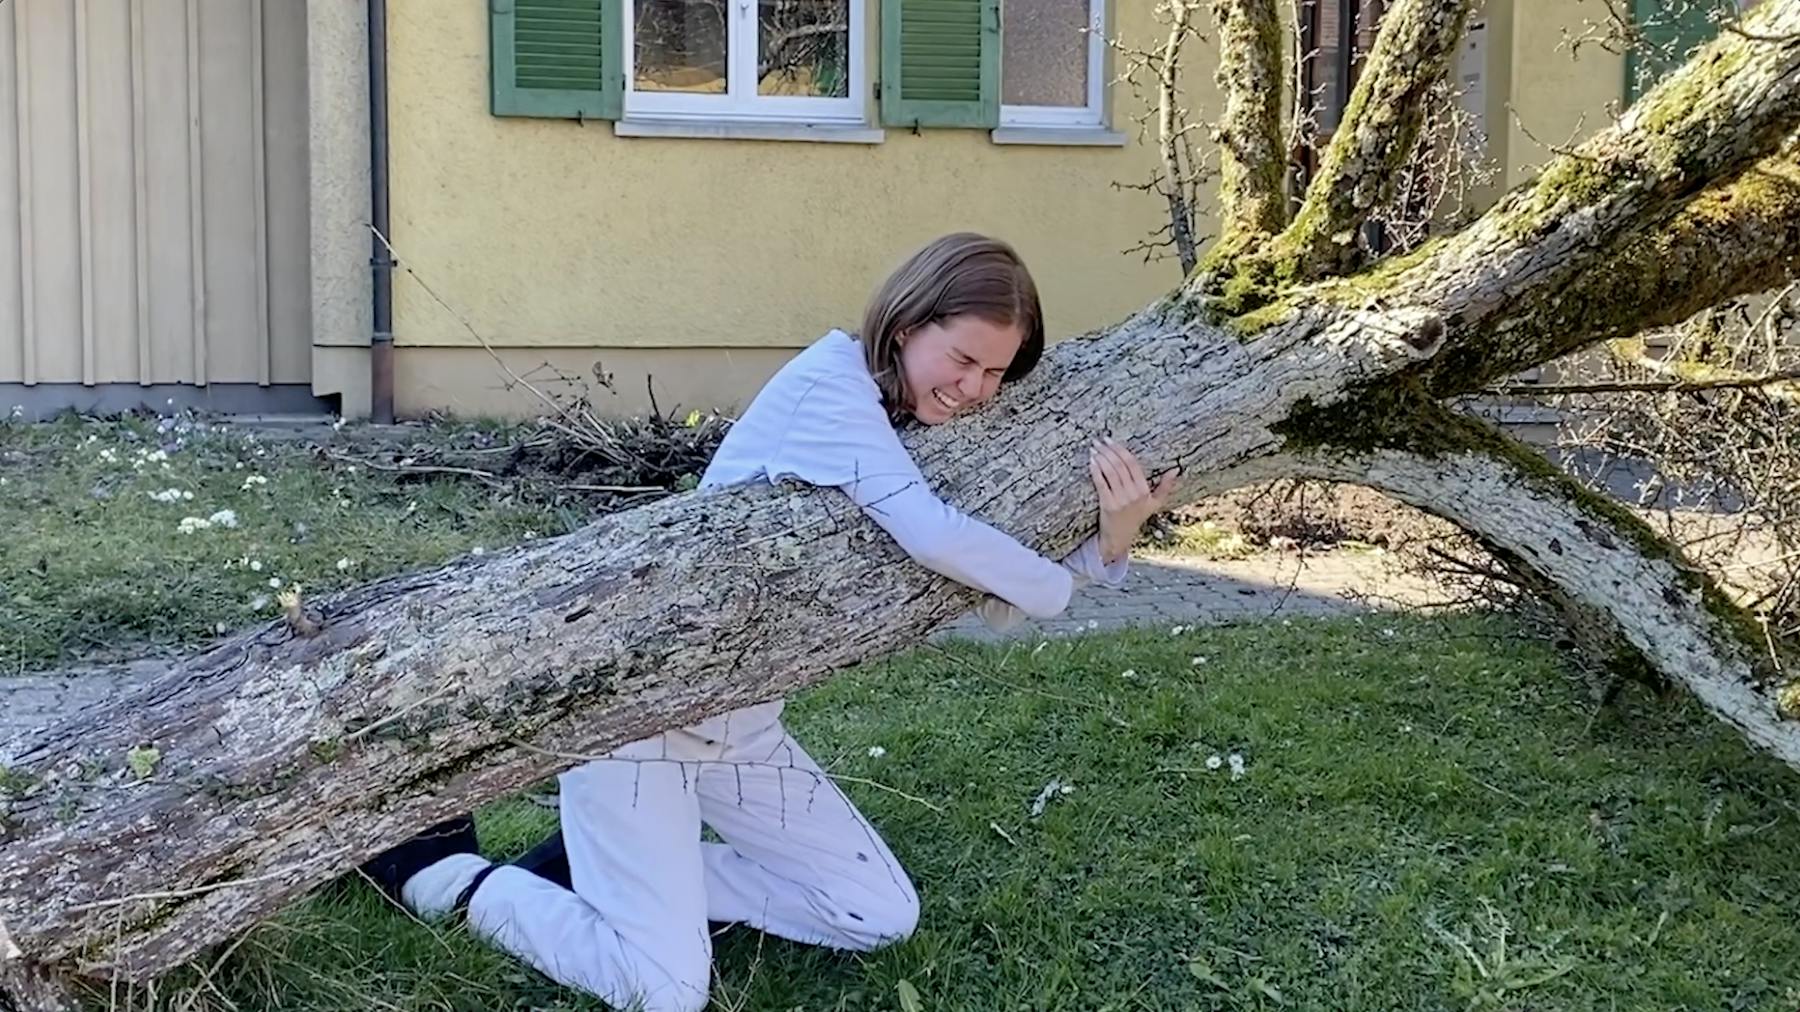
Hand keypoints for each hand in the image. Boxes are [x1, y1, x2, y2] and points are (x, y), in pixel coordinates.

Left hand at [1089, 438, 1178, 563]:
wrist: (1119, 537)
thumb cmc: (1136, 517)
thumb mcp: (1154, 503)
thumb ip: (1165, 486)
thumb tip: (1176, 469)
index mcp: (1145, 491)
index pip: (1132, 464)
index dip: (1121, 450)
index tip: (1110, 440)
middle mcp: (1134, 495)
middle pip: (1120, 466)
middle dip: (1108, 450)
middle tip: (1099, 441)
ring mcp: (1121, 500)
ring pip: (1110, 472)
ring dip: (1101, 458)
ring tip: (1094, 448)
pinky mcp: (1108, 505)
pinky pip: (1101, 483)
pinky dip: (1096, 471)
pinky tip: (1092, 462)